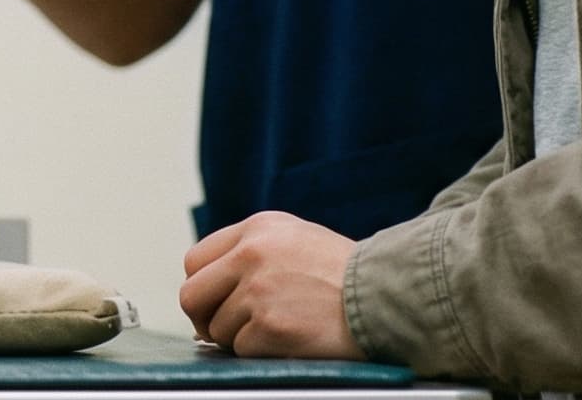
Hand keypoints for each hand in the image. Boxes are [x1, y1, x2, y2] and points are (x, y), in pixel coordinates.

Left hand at [179, 213, 359, 357]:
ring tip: (280, 328)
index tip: (216, 302)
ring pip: (217, 329)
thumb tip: (208, 291)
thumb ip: (251, 252)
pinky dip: (261, 352)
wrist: (389, 297)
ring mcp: (259, 291)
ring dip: (241, 337)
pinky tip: (290, 340)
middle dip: (205, 318)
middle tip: (225, 329)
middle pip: (192, 295)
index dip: (203, 287)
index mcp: (256, 229)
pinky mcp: (270, 326)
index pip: (196, 261)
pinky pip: (242, 349)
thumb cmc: (345, 274)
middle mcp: (251, 254)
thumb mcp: (296, 238)